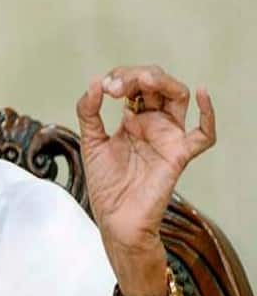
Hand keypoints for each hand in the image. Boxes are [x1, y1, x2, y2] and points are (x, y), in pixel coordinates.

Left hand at [76, 66, 215, 295]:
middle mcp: (153, 124)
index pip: (133, 84)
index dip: (120, 78)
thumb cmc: (106, 185)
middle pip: (156, 84)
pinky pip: (204, 135)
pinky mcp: (178, 155)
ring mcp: (167, 137)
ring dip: (162, 82)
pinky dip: (208, 113)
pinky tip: (201, 94)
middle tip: (116, 86)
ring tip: (142, 80)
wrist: (115, 219)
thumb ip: (88, 112)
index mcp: (132, 119)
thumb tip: (95, 82)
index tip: (103, 88)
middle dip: (135, 76)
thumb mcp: (91, 142)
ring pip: (178, 96)